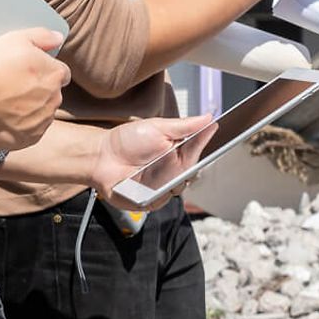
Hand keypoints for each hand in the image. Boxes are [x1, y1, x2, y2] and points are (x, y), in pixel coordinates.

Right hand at [0, 28, 71, 151]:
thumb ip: (42, 36)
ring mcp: (42, 121)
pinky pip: (29, 132)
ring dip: (30, 109)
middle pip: (51, 94)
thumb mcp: (17, 38)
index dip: (46, 70)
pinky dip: (20, 127)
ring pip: (41, 114)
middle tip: (14, 86)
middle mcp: (54, 99)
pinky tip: (4, 119)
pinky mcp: (29, 139)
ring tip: (6, 104)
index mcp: (55, 74)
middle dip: (38, 91)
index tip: (31, 72)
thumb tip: (57, 38)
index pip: (61, 72)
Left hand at [90, 115, 216, 210]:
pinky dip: (156, 191)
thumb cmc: (128, 140)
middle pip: (193, 172)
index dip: (209, 146)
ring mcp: (164, 187)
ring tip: (154, 167)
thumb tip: (209, 117)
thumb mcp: (158, 128)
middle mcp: (174, 171)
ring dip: (170, 178)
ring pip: (179, 187)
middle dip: (187, 165)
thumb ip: (185, 126)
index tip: (216, 139)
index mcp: (179, 152)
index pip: (200, 151)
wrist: (102, 157)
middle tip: (175, 155)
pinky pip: (162, 200)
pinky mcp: (151, 201)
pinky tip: (145, 182)